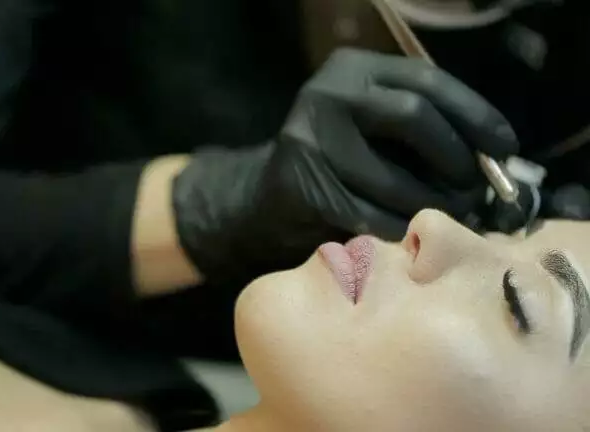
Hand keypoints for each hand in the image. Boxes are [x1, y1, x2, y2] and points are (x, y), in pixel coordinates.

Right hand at [173, 48, 518, 283]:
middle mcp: (327, 94)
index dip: (475, 114)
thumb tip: (490, 157)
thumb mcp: (372, 126)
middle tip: (474, 189)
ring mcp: (310, 139)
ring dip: (434, 205)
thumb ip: (419, 128)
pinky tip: (409, 233)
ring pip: (395, 178)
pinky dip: (400, 229)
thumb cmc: (337, 164)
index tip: (505, 148)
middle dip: (456, 158)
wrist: (264, 200)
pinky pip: (371, 216)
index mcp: (352, 70)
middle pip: (413, 116)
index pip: (426, 81)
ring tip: (450, 215)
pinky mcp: (303, 186)